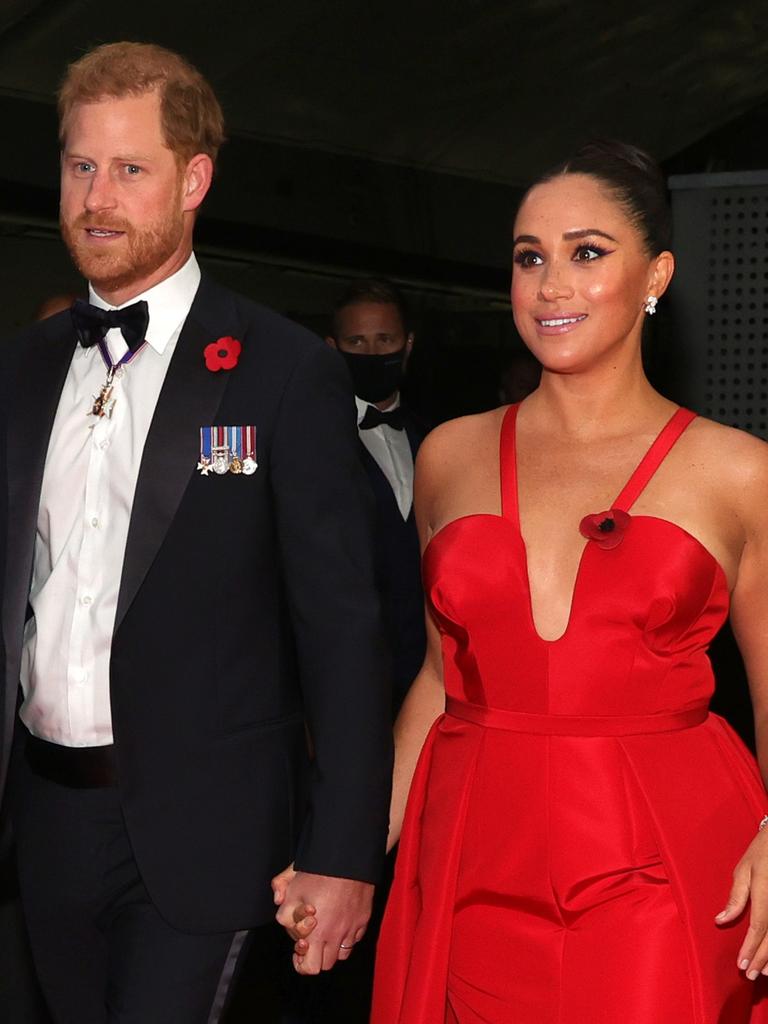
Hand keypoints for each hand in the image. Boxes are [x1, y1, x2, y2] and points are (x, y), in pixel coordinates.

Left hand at [275, 869, 373, 973]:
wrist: (347, 858)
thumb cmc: (319, 873)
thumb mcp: (292, 890)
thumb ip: (283, 911)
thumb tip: (283, 917)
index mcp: (317, 933)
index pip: (310, 968)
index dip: (301, 962)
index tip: (299, 947)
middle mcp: (337, 935)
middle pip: (326, 965)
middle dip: (316, 956)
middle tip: (311, 940)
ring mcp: (353, 928)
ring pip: (342, 954)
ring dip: (332, 948)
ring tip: (326, 931)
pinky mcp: (364, 919)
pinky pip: (355, 939)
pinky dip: (346, 936)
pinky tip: (339, 921)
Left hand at [716, 826, 767, 978]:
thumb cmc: (761, 853)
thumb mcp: (743, 869)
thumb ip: (736, 897)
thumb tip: (721, 920)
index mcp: (766, 891)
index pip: (759, 927)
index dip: (750, 948)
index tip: (742, 964)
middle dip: (762, 959)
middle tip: (751, 975)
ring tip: (764, 971)